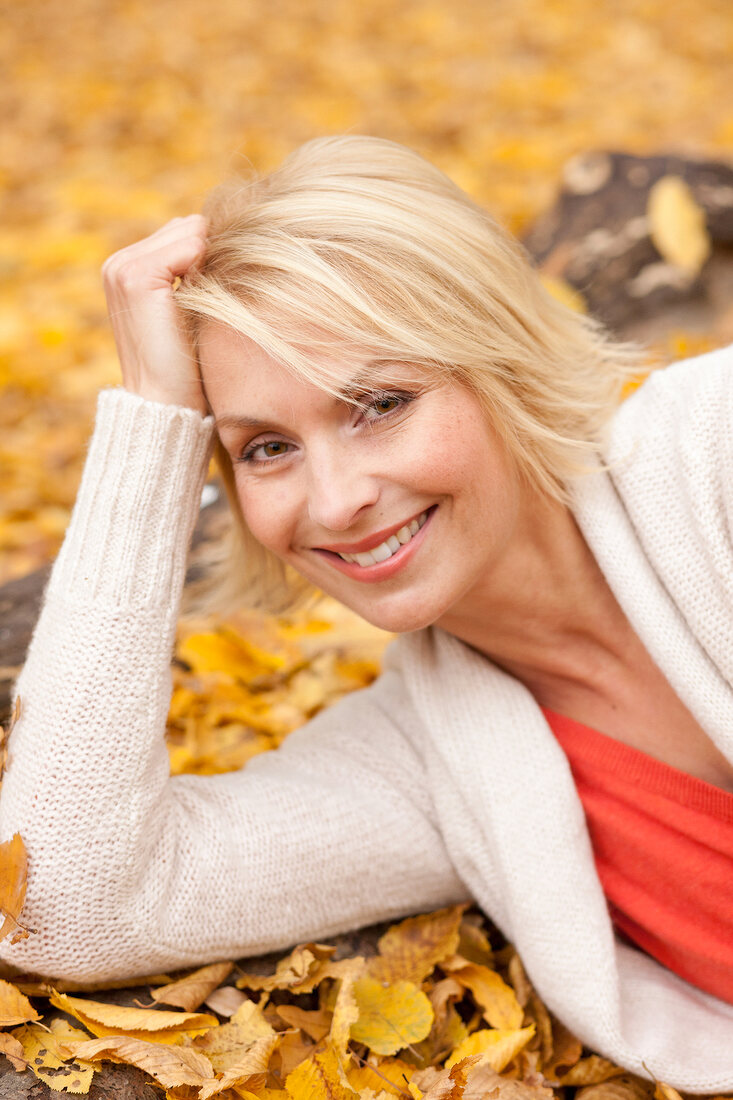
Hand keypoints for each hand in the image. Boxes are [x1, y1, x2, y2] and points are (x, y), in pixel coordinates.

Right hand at [101, 215, 209, 415]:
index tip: (213, 296)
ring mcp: (124, 268)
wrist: (166, 402)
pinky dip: (206, 270)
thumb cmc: (184, 364)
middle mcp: (119, 263)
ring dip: (210, 265)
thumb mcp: (185, 310)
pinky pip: (190, 246)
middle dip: (210, 257)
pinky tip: (201, 303)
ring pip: (190, 234)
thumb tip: (221, 240)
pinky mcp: (138, 278)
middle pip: (187, 228)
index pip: (182, 233)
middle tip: (211, 303)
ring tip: (204, 306)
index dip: (209, 258)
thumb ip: (192, 272)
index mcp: (126, 268)